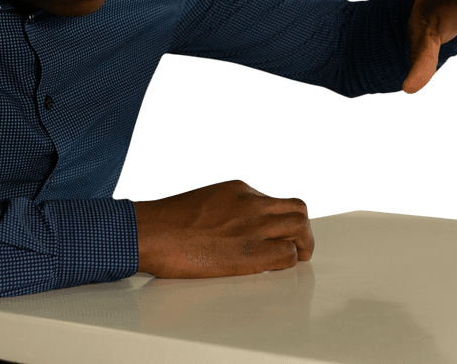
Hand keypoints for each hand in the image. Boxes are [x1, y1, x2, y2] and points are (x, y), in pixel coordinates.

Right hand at [133, 179, 313, 278]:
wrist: (152, 231)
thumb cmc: (168, 221)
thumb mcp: (205, 199)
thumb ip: (228, 207)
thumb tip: (236, 223)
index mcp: (240, 189)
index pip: (278, 200)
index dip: (283, 218)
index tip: (280, 231)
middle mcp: (252, 204)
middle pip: (298, 210)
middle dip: (303, 228)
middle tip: (300, 244)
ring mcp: (254, 227)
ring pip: (300, 228)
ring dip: (303, 244)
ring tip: (298, 256)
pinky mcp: (250, 253)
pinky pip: (287, 255)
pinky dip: (288, 262)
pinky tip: (276, 267)